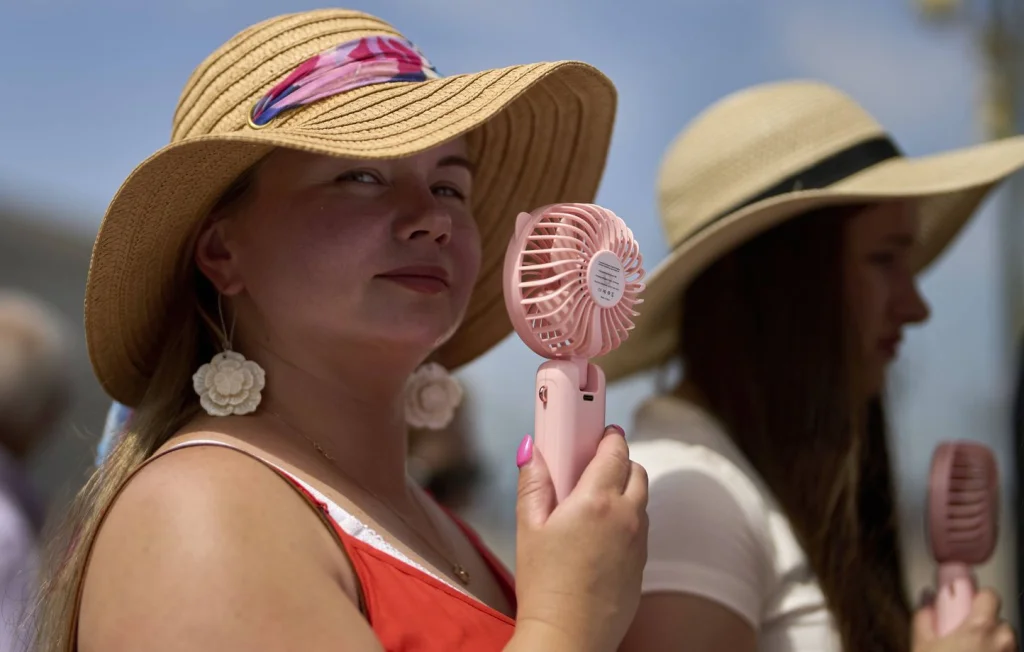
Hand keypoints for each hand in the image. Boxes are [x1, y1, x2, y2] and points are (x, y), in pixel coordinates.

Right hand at [512, 427, 648, 651]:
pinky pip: (641, 529)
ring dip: (625, 492)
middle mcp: (626, 516)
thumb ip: (533, 482)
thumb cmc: (544, 584)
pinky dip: (627, 521)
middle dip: (619, 462)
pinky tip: (599, 537)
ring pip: (642, 500)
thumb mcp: (528, 527)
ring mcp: (639, 542)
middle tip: (592, 468)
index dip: (609, 436)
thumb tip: (531, 449)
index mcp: (596, 500)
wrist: (569, 637)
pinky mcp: (643, 565)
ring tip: (592, 505)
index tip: (599, 432)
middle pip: (636, 470)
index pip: (616, 450)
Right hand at [913, 588, 1016, 651]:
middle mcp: (1002, 641)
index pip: (989, 595)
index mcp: (981, 628)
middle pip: (997, 620)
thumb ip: (924, 616)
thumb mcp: (922, 644)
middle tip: (962, 634)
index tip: (964, 601)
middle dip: (981, 624)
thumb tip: (927, 599)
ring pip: (1003, 640)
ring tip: (968, 651)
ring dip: (989, 643)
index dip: (976, 597)